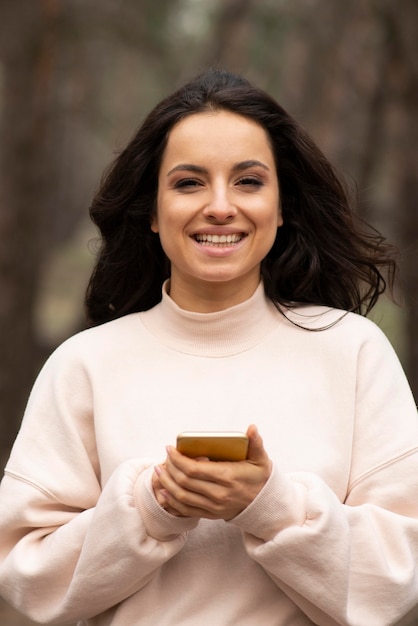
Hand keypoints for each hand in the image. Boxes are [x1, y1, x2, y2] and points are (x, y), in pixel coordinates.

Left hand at [152, 425, 271, 519]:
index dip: (178, 459)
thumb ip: (256, 443)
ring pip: (182, 496)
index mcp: (227, 478)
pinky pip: (185, 509)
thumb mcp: (261, 460)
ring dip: (166, 483)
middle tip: (164, 457)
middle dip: (170, 468)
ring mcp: (213, 507)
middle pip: (185, 482)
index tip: (170, 449)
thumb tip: (252, 428)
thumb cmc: (259, 479)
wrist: (264, 506)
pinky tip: (164, 490)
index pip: (194, 469)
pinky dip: (171, 500)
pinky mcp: (210, 514)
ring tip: (159, 470)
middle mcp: (218, 494)